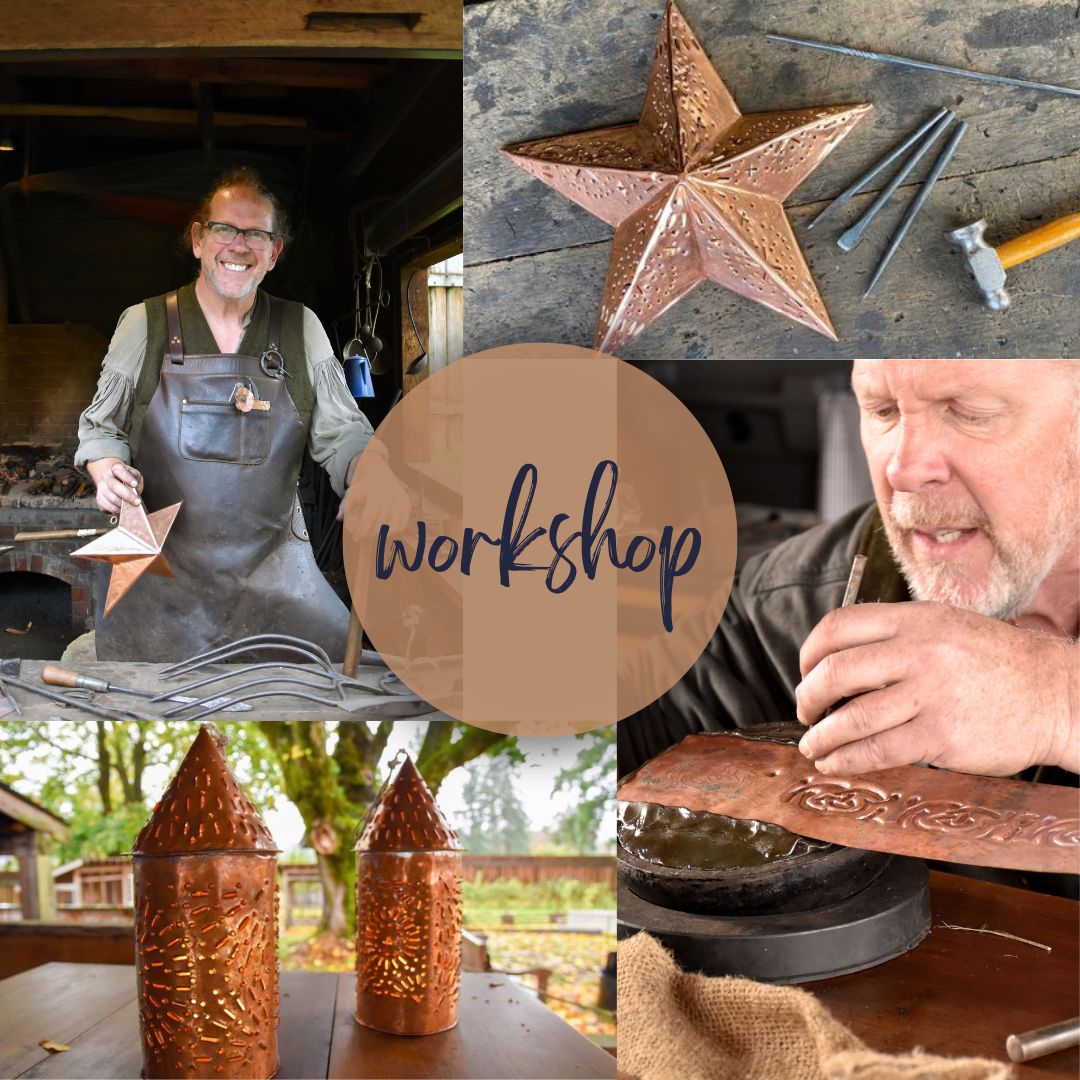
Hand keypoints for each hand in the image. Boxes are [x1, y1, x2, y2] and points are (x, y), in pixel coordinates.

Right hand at [87, 457, 143, 513]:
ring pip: (109, 497)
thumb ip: (136, 478)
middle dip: (126, 495)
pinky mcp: (99, 498)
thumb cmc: (129, 479)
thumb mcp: (135, 475)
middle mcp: (106, 476)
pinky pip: (105, 505)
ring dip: (121, 504)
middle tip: (137, 501)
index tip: (135, 484)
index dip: (127, 478)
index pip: (119, 471)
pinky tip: (122, 509)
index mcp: (115, 468)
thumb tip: (135, 487)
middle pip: (113, 486)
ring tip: (131, 506)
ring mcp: (101, 487)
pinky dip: (114, 509)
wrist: (117, 481)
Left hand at [336, 451, 411, 534]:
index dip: (362, 531)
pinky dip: (394, 531)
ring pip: (394, 527)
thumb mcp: (353, 492)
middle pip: (381, 524)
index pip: (369, 518)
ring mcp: (400, 502)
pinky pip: (402, 525)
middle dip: (370, 535)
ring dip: (383, 535)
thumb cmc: (363, 486)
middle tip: (364, 538)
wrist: (379, 473)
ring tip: (374, 535)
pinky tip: (385, 531)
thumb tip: (339, 518)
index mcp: (376, 494)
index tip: (356, 538)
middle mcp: (390, 497)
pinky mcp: (407, 506)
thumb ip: (346, 505)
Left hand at [795, 601, 1077, 776]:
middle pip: (835, 672)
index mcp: (914, 620)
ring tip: (812, 745)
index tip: (804, 672)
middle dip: (808, 696)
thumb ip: (896, 638)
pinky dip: (847, 760)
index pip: (837, 627)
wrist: (1057, 694)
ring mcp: (931, 694)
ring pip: (853, 716)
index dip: (808, 653)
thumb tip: (838, 664)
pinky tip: (835, 764)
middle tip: (804, 712)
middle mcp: (919, 652)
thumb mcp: (945, 627)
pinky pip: (879, 751)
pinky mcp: (942, 735)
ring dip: (821, 736)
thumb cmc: (997, 664)